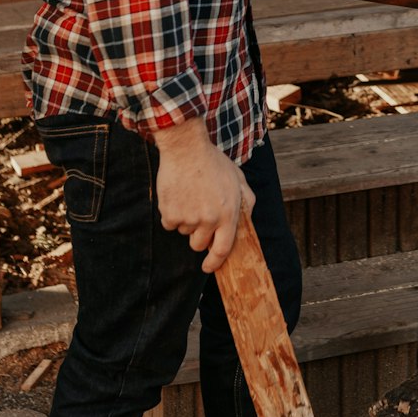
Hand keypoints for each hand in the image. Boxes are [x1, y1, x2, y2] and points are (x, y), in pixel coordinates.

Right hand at [154, 118, 255, 272]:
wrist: (186, 148)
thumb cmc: (212, 161)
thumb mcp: (237, 177)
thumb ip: (246, 199)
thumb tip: (248, 218)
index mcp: (228, 213)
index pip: (223, 249)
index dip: (215, 262)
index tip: (208, 267)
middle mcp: (209, 220)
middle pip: (199, 244)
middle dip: (198, 236)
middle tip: (198, 215)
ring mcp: (189, 218)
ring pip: (184, 232)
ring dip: (185, 221)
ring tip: (189, 196)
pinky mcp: (170, 214)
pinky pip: (169, 224)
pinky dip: (171, 214)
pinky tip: (177, 195)